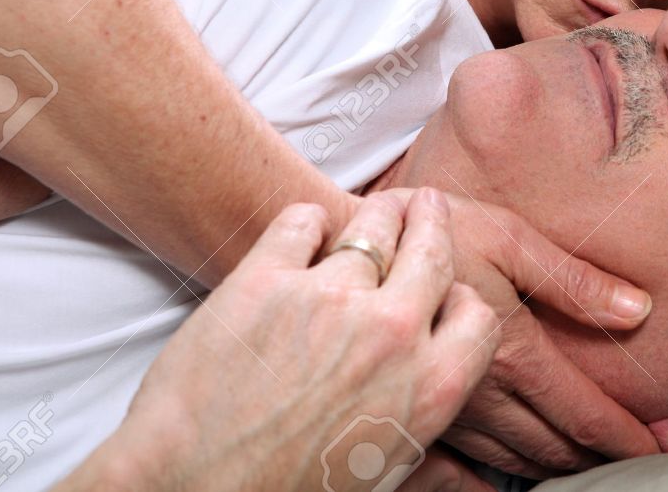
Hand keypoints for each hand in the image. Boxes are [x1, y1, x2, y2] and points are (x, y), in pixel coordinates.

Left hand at [59, 192, 499, 491]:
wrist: (190, 491)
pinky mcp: (264, 279)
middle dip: (432, 220)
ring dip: (378, 214)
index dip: (461, 300)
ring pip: (370, 226)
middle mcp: (389, 333)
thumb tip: (472, 485)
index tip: (447, 292)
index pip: (477, 316)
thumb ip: (435, 470)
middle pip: (431, 250)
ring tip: (376, 206)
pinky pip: (301, 221)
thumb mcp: (381, 482)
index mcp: (428, 386)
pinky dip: (307, 221)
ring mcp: (327, 298)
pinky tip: (306, 228)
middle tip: (427, 204)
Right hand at [431, 193, 658, 476]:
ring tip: (597, 461)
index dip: (629, 438)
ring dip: (562, 466)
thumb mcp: (510, 237)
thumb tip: (639, 310)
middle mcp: (483, 393)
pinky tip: (521, 470)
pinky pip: (470, 464)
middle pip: (557, 448)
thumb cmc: (435, 230)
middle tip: (643, 457)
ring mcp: (450, 408)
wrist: (350, 245)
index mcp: (513, 350)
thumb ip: (575, 281)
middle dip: (605, 458)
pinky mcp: (421, 409)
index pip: (585, 414)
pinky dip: (507, 471)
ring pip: (517, 460)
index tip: (663, 448)